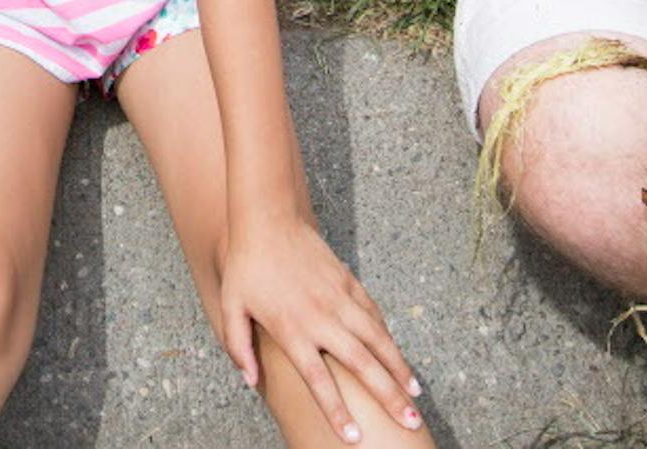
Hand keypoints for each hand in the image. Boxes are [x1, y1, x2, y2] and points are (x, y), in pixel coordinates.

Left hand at [221, 212, 421, 441]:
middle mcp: (322, 318)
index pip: (319, 381)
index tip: (353, 437)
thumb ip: (239, 347)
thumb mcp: (232, 307)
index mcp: (292, 330)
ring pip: (377, 340)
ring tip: (414, 393)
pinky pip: (374, 315)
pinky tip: (397, 356)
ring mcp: (339, 299)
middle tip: (409, 421)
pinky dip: (388, 337)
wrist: (268, 219)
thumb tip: (250, 383)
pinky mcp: (348, 282)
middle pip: (362, 365)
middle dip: (388, 396)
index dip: (337, 411)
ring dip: (398, 368)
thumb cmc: (247, 266)